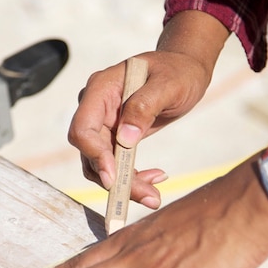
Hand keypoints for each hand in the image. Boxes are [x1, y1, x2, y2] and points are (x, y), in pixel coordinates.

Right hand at [68, 51, 213, 208]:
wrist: (185, 71)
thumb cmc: (178, 71)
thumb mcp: (168, 84)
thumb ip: (145, 106)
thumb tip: (125, 138)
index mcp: (101, 89)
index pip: (83, 128)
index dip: (94, 155)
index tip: (114, 178)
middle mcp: (96, 107)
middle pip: (91, 153)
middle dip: (115, 178)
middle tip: (147, 196)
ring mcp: (104, 123)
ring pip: (100, 164)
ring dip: (124, 184)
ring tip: (153, 194)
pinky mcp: (114, 137)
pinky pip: (114, 164)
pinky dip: (131, 177)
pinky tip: (154, 178)